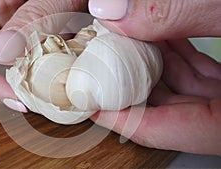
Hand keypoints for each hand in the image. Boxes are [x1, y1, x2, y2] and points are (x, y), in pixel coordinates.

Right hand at [0, 0, 87, 111]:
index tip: (15, 96)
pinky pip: (43, 64)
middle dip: (12, 88)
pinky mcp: (49, 39)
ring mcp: (28, 33)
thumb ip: (30, 17)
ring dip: (35, 85)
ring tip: (57, 94)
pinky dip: (54, 75)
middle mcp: (7, 23)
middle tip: (37, 102)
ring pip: (19, 69)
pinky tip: (70, 78)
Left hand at [89, 0, 220, 154]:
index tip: (88, 101)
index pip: (155, 129)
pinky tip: (159, 35)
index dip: (114, 116)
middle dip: (128, 82)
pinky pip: (195, 73)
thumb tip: (112, 8)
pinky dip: (173, 54)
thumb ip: (174, 15)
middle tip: (101, 63)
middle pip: (162, 109)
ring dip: (148, 61)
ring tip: (125, 40)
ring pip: (177, 87)